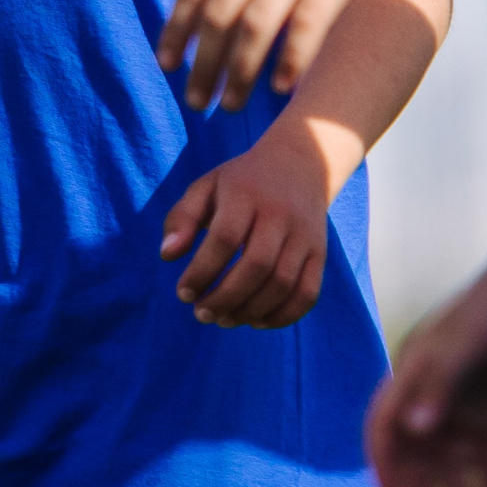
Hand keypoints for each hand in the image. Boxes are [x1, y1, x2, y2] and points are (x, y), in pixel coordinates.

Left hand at [158, 0, 443, 114]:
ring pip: (254, 28)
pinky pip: (305, 26)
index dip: (176, 29)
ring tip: (231, 105)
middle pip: (218, 15)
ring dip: (238, 74)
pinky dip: (289, 61)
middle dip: (202, 64)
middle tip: (194, 102)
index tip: (166, 64)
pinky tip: (281, 87)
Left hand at [161, 126, 340, 329]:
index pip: (225, 238)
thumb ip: (181, 218)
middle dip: (225, 298)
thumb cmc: (241, 183)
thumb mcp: (206, 187)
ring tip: (224, 319)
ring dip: (249, 311)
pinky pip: (307, 293)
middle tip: (201, 313)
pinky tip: (255, 320)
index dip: (202, 272)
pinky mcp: (319, 253)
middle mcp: (281, 213)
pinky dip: (282, 316)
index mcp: (247, 194)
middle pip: (257, 265)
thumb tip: (167, 256)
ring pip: (282, 283)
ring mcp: (304, 235)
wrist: (299, 165)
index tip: (184, 293)